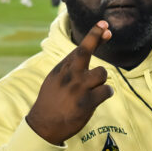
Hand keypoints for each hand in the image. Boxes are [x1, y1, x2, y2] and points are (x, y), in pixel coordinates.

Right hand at [26, 20, 113, 144]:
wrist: (44, 125)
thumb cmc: (51, 101)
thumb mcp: (55, 79)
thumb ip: (70, 66)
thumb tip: (85, 51)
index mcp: (62, 69)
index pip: (79, 48)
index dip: (93, 35)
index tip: (103, 25)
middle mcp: (69, 75)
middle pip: (85, 51)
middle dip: (96, 38)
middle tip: (107, 30)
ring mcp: (78, 88)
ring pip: (102, 73)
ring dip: (101, 80)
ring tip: (93, 88)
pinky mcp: (87, 102)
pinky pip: (106, 91)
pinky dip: (106, 93)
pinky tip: (99, 98)